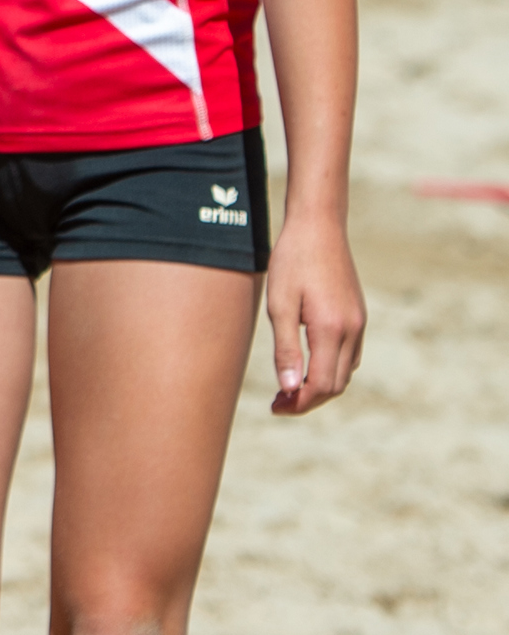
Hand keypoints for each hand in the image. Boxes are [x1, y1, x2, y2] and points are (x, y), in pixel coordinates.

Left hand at [263, 212, 363, 413]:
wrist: (318, 227)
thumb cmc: (292, 262)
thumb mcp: (280, 305)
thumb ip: (286, 349)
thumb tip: (289, 388)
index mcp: (332, 330)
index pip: (321, 385)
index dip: (299, 402)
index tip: (276, 407)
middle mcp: (352, 331)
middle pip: (336, 384)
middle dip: (308, 399)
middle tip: (278, 403)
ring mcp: (359, 323)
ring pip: (345, 371)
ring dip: (321, 386)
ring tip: (289, 388)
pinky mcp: (359, 315)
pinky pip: (350, 355)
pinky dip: (331, 368)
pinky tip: (308, 365)